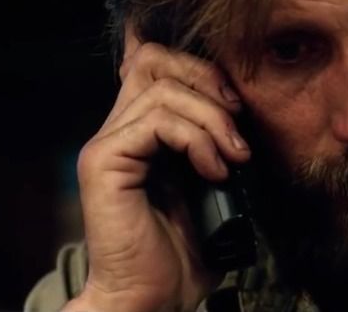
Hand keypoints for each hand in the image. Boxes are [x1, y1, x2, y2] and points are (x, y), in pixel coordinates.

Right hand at [63, 43, 250, 311]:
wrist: (153, 298)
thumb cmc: (183, 252)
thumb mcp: (213, 185)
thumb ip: (215, 144)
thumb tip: (244, 110)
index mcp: (141, 132)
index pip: (159, 63)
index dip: (202, 70)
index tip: (238, 108)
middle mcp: (118, 130)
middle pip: (156, 59)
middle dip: (208, 81)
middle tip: (238, 124)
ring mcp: (107, 144)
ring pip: (163, 89)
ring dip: (212, 119)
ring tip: (232, 158)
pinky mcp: (104, 161)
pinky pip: (157, 122)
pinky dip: (196, 140)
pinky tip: (214, 171)